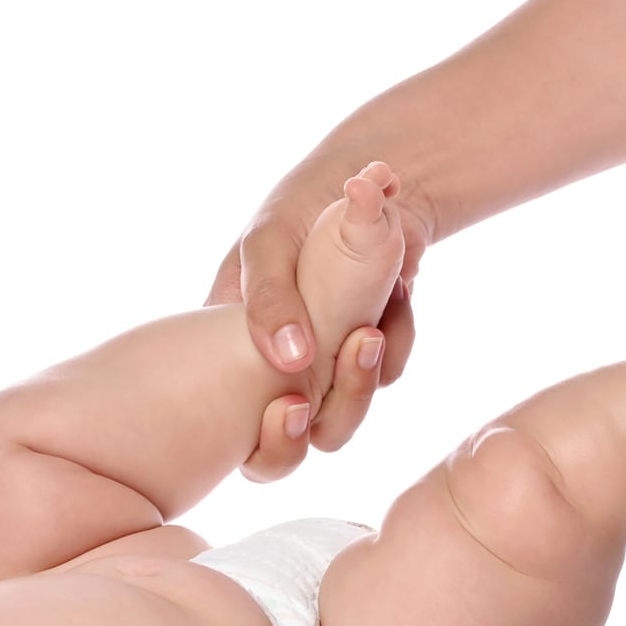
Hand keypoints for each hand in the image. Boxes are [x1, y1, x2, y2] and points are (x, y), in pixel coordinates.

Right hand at [209, 158, 435, 480]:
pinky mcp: (366, 357)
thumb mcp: (268, 242)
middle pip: (301, 438)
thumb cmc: (295, 211)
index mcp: (227, 355)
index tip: (290, 403)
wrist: (365, 185)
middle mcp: (272, 374)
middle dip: (338, 405)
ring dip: (367, 376)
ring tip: (374, 324)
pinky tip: (396, 291)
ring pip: (346, 414)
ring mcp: (322, 370)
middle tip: (360, 344)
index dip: (267, 440)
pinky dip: (398, 335)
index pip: (235, 429)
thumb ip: (268, 296)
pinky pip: (389, 371)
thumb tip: (291, 357)